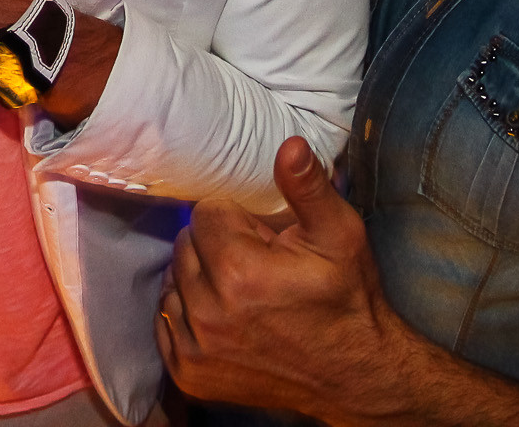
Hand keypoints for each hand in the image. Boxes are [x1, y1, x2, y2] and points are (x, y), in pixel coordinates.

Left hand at [157, 138, 420, 421]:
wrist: (353, 374)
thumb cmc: (347, 299)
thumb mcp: (340, 235)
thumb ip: (308, 187)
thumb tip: (289, 144)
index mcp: (239, 271)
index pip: (206, 213)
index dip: (236, 219)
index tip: (263, 237)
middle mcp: (208, 311)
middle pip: (186, 245)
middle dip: (216, 245)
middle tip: (256, 262)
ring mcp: (195, 348)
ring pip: (173, 281)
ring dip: (199, 278)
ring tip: (240, 289)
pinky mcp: (188, 373)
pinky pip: (165, 321)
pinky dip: (187, 312)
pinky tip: (222, 313)